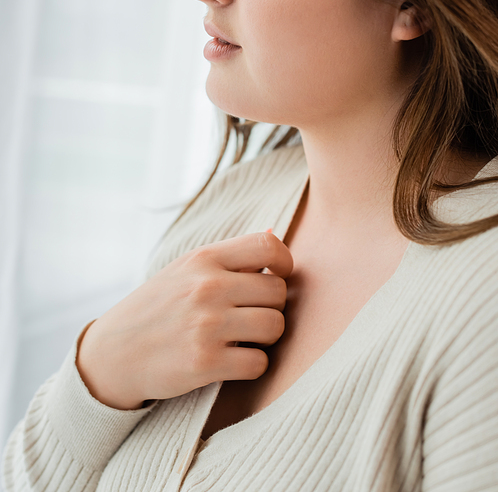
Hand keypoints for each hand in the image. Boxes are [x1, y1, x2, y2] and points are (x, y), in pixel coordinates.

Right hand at [76, 232, 292, 409]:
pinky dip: (252, 365)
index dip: (284, 262)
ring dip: (265, 338)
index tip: (279, 277)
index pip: (268, 246)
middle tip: (252, 315)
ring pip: (275, 327)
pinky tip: (234, 361)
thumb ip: (229, 257)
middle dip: (272, 306)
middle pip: (278, 292)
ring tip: (244, 338)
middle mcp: (208, 287)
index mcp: (204, 259)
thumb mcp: (185, 270)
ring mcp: (207, 324)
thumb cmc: (157, 307)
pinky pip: (259, 363)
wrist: (113, 353)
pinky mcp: (205, 362)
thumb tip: (275, 232)